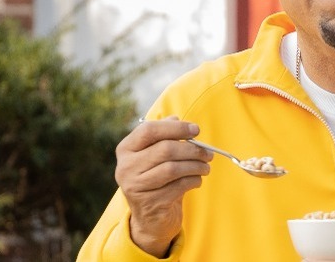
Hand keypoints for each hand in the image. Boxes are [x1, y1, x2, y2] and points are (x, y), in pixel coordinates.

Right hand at [115, 116, 213, 256]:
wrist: (150, 216)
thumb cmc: (156, 177)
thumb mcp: (155, 155)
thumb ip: (163, 135)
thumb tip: (176, 118)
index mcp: (126, 149)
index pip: (148, 130)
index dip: (175, 127)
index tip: (196, 130)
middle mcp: (126, 167)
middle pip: (165, 149)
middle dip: (192, 149)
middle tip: (208, 153)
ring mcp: (135, 186)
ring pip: (173, 168)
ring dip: (196, 166)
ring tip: (206, 167)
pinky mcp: (150, 203)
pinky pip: (178, 186)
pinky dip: (193, 180)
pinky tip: (197, 179)